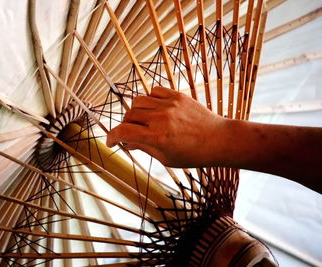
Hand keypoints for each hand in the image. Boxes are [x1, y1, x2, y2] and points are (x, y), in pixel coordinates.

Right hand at [106, 87, 225, 166]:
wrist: (219, 139)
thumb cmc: (193, 154)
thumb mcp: (166, 158)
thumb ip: (144, 148)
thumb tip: (126, 143)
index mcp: (157, 137)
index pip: (123, 131)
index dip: (112, 137)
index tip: (111, 142)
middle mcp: (161, 118)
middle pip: (129, 115)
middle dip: (126, 125)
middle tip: (132, 133)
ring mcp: (169, 105)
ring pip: (138, 100)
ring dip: (136, 111)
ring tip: (144, 121)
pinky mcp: (177, 96)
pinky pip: (154, 91)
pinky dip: (150, 99)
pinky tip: (155, 109)